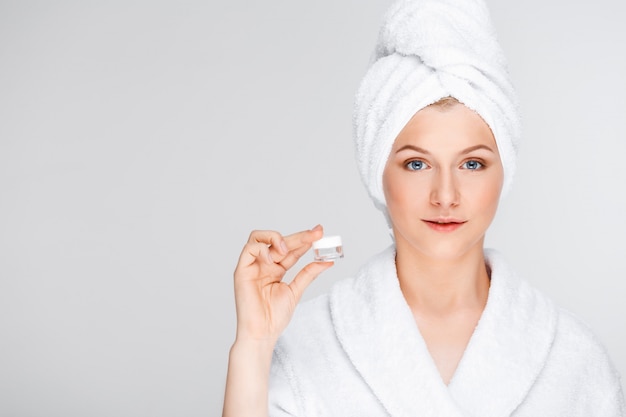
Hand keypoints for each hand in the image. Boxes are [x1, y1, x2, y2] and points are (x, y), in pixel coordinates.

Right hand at [233, 225, 332, 343]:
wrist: (262, 333)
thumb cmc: (274, 317)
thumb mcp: (296, 291)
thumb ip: (308, 273)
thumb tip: (327, 261)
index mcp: (276, 268)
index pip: (291, 249)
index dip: (305, 240)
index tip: (320, 233)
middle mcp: (264, 264)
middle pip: (279, 242)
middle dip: (299, 236)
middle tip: (316, 233)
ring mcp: (252, 266)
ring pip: (259, 238)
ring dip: (276, 238)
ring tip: (288, 249)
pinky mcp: (242, 271)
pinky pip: (248, 249)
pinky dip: (261, 249)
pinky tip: (273, 259)